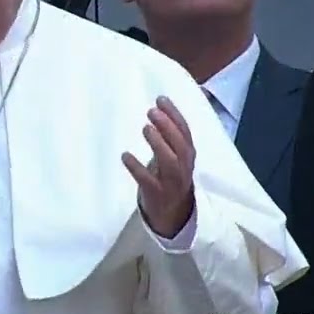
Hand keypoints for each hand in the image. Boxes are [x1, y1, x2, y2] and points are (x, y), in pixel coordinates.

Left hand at [122, 96, 196, 237]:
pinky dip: (137, 168)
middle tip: (151, 111)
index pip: (185, 132)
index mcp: (188, 156)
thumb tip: (160, 106)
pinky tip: (125, 155)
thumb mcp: (175, 156)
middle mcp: (184, 168)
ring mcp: (172, 183)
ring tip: (145, 127)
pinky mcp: (157, 195)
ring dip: (159, 144)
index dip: (175, 115)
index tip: (161, 99)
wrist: (173, 215)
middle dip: (168, 127)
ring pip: (170, 163)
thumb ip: (170, 135)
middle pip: (181, 146)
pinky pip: (148, 181)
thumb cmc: (171, 177)